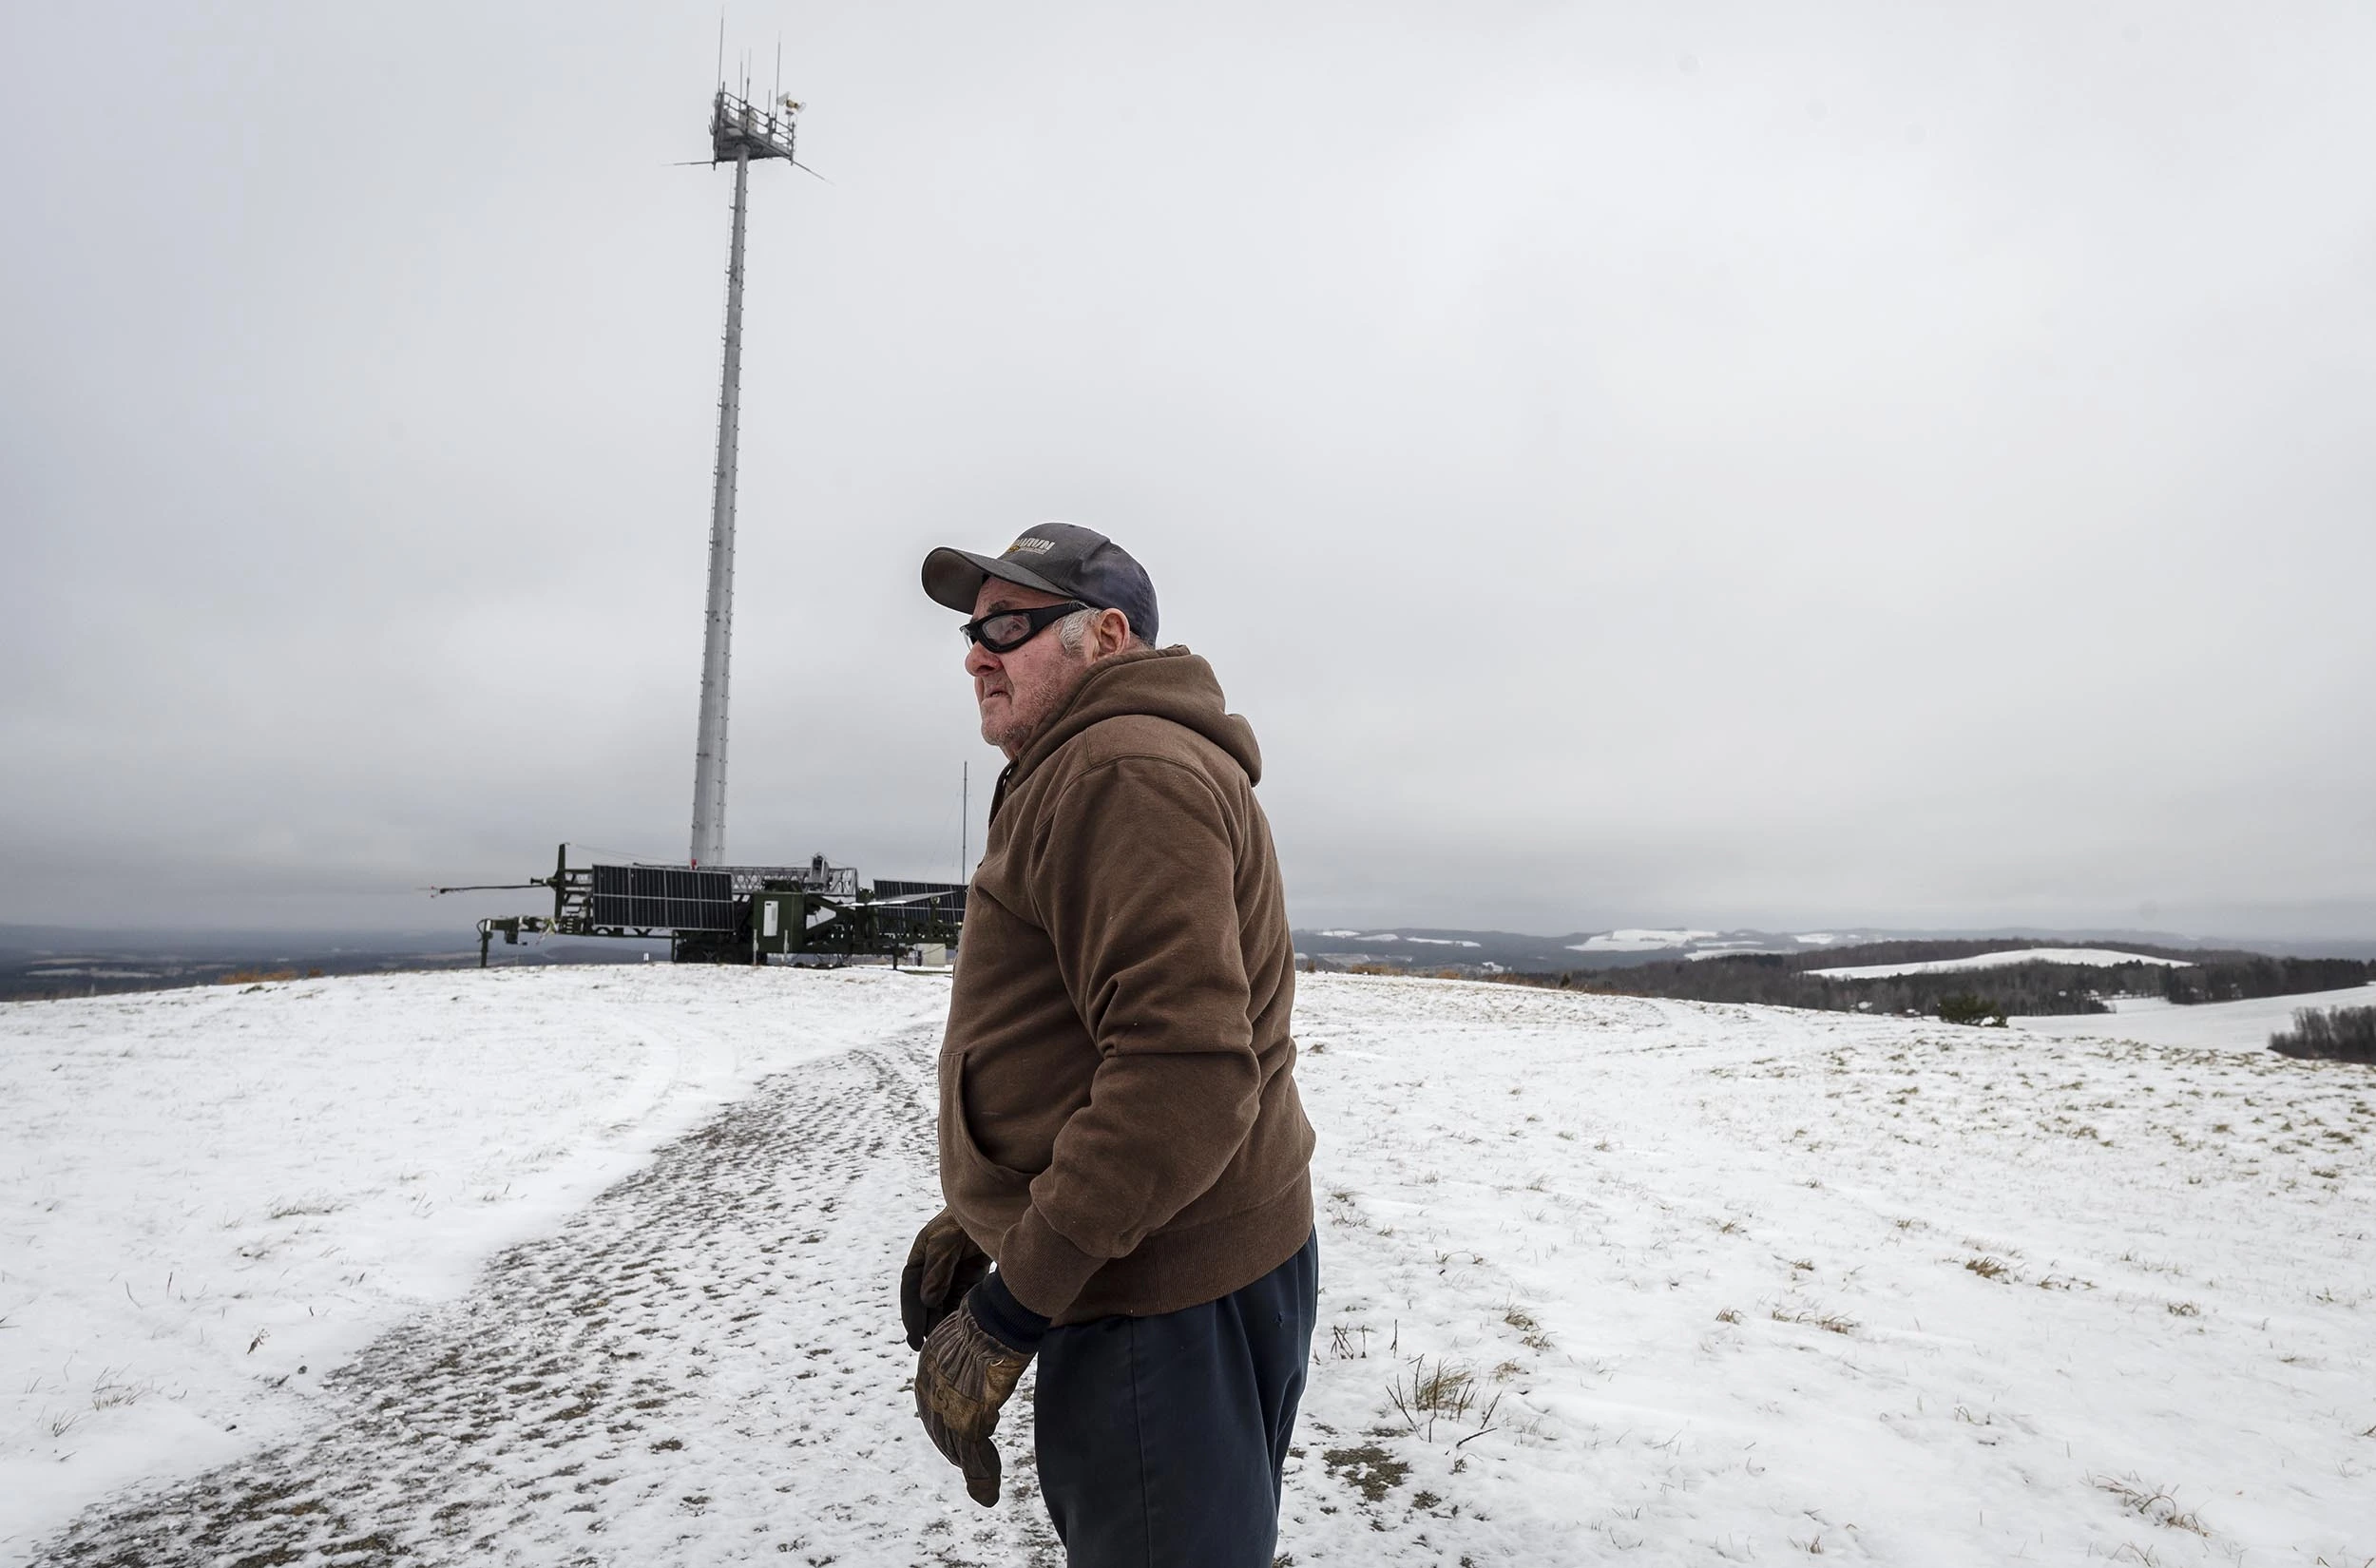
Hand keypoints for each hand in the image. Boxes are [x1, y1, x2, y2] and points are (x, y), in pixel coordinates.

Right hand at [901, 1209, 989, 1349]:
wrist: (997, 1204)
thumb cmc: (966, 1219)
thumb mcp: (947, 1240)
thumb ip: (937, 1269)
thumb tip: (927, 1300)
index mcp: (922, 1254)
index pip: (911, 1289)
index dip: (911, 1314)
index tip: (914, 1337)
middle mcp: (935, 1264)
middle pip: (927, 1300)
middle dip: (928, 1322)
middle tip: (930, 1347)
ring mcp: (954, 1269)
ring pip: (945, 1301)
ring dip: (944, 1320)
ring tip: (946, 1343)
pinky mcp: (973, 1273)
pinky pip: (963, 1297)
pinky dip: (961, 1312)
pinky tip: (963, 1328)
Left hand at [913, 1294, 1032, 1505]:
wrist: (998, 1316)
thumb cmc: (990, 1316)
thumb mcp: (970, 1335)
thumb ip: (967, 1354)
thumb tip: (978, 1348)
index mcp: (927, 1368)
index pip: (933, 1408)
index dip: (947, 1428)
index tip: (961, 1440)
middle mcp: (931, 1390)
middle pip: (941, 1432)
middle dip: (956, 1452)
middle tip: (974, 1468)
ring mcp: (949, 1406)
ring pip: (958, 1449)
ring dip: (973, 1472)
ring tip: (984, 1489)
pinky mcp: (969, 1418)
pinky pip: (974, 1455)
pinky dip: (982, 1477)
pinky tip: (989, 1492)